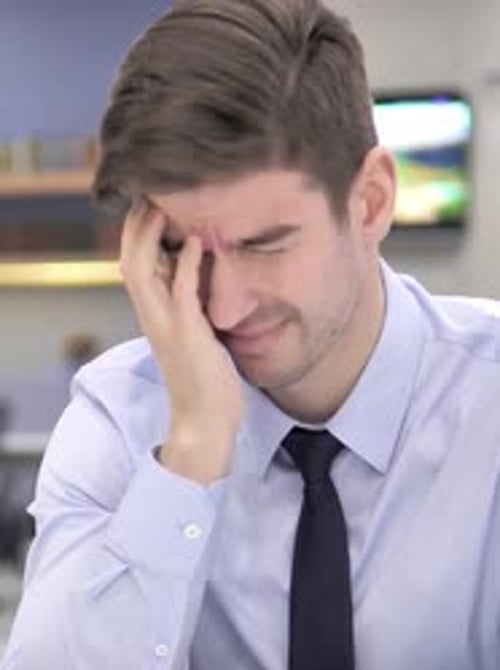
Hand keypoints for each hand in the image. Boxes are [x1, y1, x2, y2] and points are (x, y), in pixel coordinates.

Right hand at [120, 199, 243, 482]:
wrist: (204, 421)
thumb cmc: (205, 378)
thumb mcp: (195, 332)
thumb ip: (193, 305)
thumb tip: (207, 278)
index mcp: (152, 312)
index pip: (134, 261)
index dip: (139, 229)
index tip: (155, 199)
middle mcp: (151, 314)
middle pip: (129, 256)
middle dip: (138, 220)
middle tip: (154, 189)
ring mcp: (166, 323)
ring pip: (143, 268)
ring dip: (152, 233)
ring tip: (166, 202)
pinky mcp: (187, 333)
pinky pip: (182, 290)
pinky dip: (187, 263)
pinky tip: (198, 240)